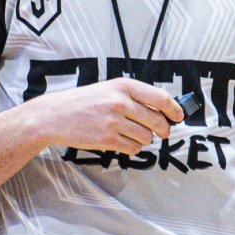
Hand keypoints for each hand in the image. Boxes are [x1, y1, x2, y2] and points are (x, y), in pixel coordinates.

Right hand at [26, 77, 182, 152]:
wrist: (55, 115)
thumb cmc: (83, 101)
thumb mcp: (109, 89)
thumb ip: (133, 96)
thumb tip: (162, 110)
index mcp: (123, 86)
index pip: (160, 98)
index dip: (174, 109)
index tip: (179, 116)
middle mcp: (120, 102)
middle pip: (157, 121)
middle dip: (164, 130)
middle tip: (162, 132)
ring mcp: (114, 121)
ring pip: (147, 137)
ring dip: (144, 139)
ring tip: (132, 134)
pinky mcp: (107, 139)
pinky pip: (133, 148)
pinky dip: (132, 147)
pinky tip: (122, 141)